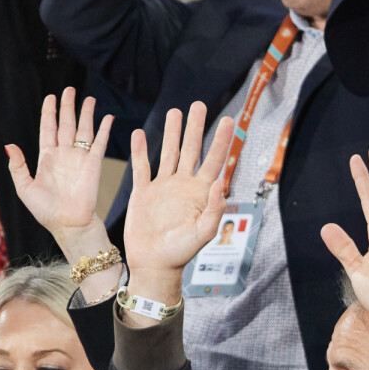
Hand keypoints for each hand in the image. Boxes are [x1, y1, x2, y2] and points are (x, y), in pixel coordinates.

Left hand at [7, 87, 112, 250]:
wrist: (68, 224)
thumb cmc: (45, 210)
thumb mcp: (25, 187)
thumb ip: (18, 166)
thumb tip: (9, 145)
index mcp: (46, 158)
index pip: (48, 129)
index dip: (49, 113)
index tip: (50, 98)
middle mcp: (64, 154)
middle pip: (65, 123)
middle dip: (67, 106)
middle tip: (69, 89)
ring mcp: (79, 158)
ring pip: (83, 129)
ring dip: (86, 113)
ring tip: (88, 98)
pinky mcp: (94, 164)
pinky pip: (100, 142)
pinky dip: (104, 129)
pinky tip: (108, 117)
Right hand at [122, 103, 231, 292]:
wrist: (153, 265)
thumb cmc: (180, 254)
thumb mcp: (202, 234)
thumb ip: (214, 210)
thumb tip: (222, 182)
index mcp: (200, 193)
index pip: (214, 160)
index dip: (221, 140)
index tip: (228, 119)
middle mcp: (183, 186)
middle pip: (192, 149)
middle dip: (196, 127)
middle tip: (199, 104)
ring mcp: (163, 187)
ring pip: (169, 153)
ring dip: (172, 132)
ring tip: (174, 111)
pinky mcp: (143, 193)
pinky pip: (142, 167)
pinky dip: (141, 150)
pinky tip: (140, 134)